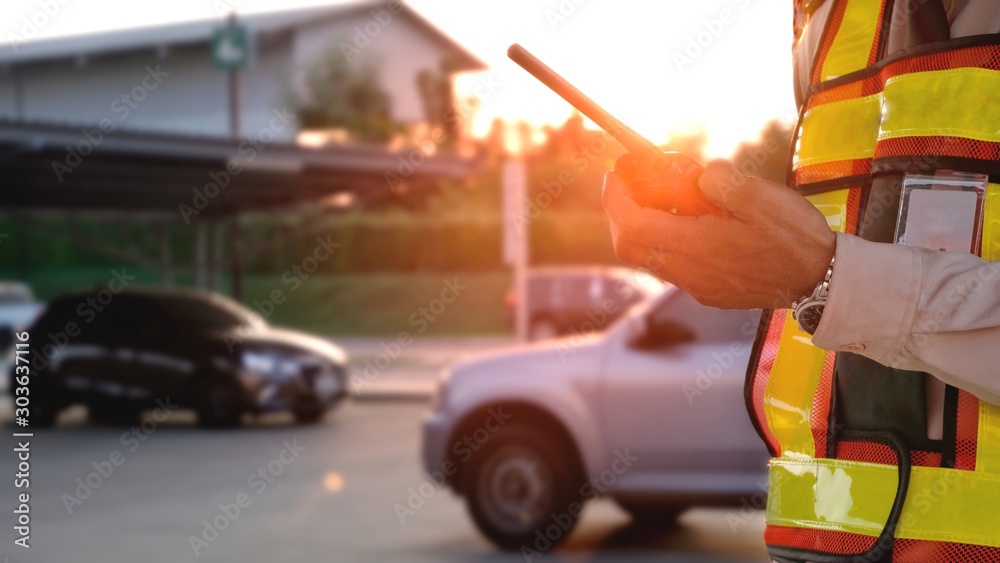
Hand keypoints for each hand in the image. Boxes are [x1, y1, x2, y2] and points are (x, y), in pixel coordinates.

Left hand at [602, 159, 835, 308]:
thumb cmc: (795, 238)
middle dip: (621, 212)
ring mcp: (697, 286)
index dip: (615, 199)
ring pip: (649, 257)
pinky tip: (689, 220)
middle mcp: (688, 272)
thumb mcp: (758, 195)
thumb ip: (718, 180)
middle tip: (630, 183)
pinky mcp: (709, 293)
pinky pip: (672, 266)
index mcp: (695, 247)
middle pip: (630, 245)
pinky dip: (666, 240)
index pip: (631, 226)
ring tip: (662, 196)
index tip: (614, 174)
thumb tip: (699, 175)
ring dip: (644, 226)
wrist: (822, 281)